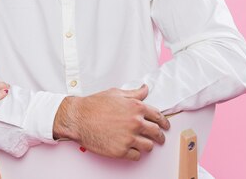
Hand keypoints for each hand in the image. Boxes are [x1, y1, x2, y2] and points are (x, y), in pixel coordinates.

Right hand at [53, 84, 169, 160]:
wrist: (79, 118)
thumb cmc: (95, 105)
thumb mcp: (116, 93)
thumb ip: (134, 93)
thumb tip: (145, 89)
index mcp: (136, 107)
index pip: (157, 116)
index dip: (164, 121)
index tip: (165, 125)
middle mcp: (135, 123)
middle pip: (156, 132)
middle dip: (160, 136)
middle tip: (160, 138)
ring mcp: (129, 138)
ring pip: (149, 146)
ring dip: (148, 145)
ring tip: (145, 144)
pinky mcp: (121, 151)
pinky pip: (137, 156)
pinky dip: (136, 153)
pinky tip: (132, 149)